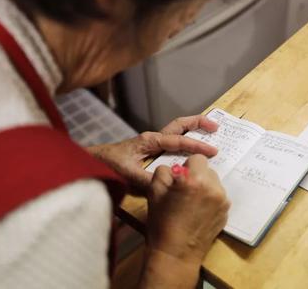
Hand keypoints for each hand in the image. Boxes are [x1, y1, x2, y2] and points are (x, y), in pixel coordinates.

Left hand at [87, 115, 217, 192]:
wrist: (92, 162)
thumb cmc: (107, 164)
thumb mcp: (126, 173)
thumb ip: (146, 179)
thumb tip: (166, 183)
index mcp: (150, 141)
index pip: (178, 141)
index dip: (196, 146)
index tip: (212, 152)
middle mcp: (153, 138)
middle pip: (180, 125)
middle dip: (198, 123)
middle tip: (215, 126)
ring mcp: (152, 143)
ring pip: (177, 131)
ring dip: (193, 130)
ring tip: (210, 132)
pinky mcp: (150, 150)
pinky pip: (172, 142)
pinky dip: (185, 141)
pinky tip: (191, 151)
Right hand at [141, 155, 229, 287]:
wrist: (176, 253)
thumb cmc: (162, 222)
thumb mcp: (154, 191)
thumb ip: (164, 172)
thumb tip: (176, 169)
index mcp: (195, 180)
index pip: (198, 158)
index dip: (187, 167)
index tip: (180, 179)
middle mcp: (213, 188)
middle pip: (208, 170)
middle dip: (197, 176)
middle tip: (185, 192)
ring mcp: (223, 201)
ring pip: (214, 183)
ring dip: (205, 188)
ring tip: (192, 204)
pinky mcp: (226, 212)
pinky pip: (219, 197)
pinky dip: (210, 200)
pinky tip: (199, 213)